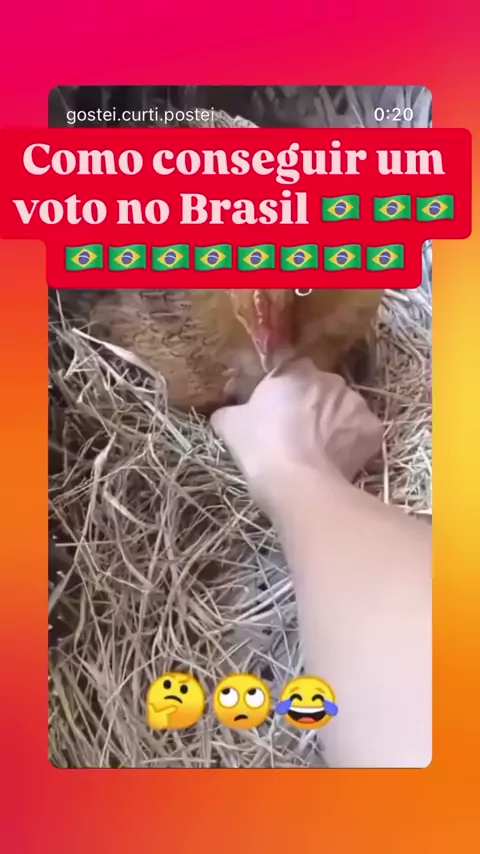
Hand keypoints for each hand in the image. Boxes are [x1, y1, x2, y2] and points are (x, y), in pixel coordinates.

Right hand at [211, 358, 382, 504]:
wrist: (299, 484)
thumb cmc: (261, 447)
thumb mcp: (230, 426)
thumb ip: (228, 411)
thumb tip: (223, 413)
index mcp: (297, 371)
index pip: (292, 369)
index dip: (285, 390)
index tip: (276, 410)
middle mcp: (331, 379)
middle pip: (321, 388)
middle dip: (312, 406)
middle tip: (295, 433)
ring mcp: (356, 404)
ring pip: (343, 409)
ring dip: (333, 423)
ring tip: (317, 451)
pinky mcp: (373, 430)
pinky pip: (361, 433)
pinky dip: (352, 444)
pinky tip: (336, 461)